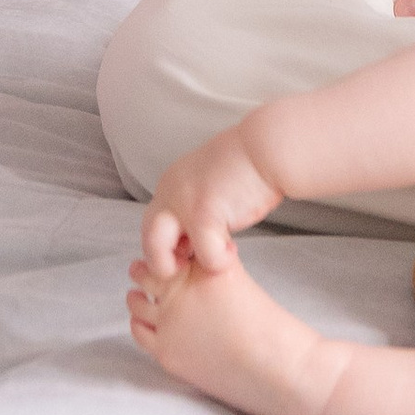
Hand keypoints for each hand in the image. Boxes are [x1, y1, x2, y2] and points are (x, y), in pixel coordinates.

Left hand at [142, 127, 280, 277]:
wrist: (268, 148)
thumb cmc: (250, 165)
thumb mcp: (211, 182)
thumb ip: (197, 204)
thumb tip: (195, 233)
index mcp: (172, 182)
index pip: (154, 221)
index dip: (169, 242)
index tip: (192, 248)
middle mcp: (170, 190)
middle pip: (146, 236)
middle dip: (164, 258)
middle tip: (191, 262)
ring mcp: (183, 203)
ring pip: (156, 250)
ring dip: (176, 266)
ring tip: (204, 262)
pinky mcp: (202, 215)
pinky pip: (203, 255)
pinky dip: (217, 261)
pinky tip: (232, 251)